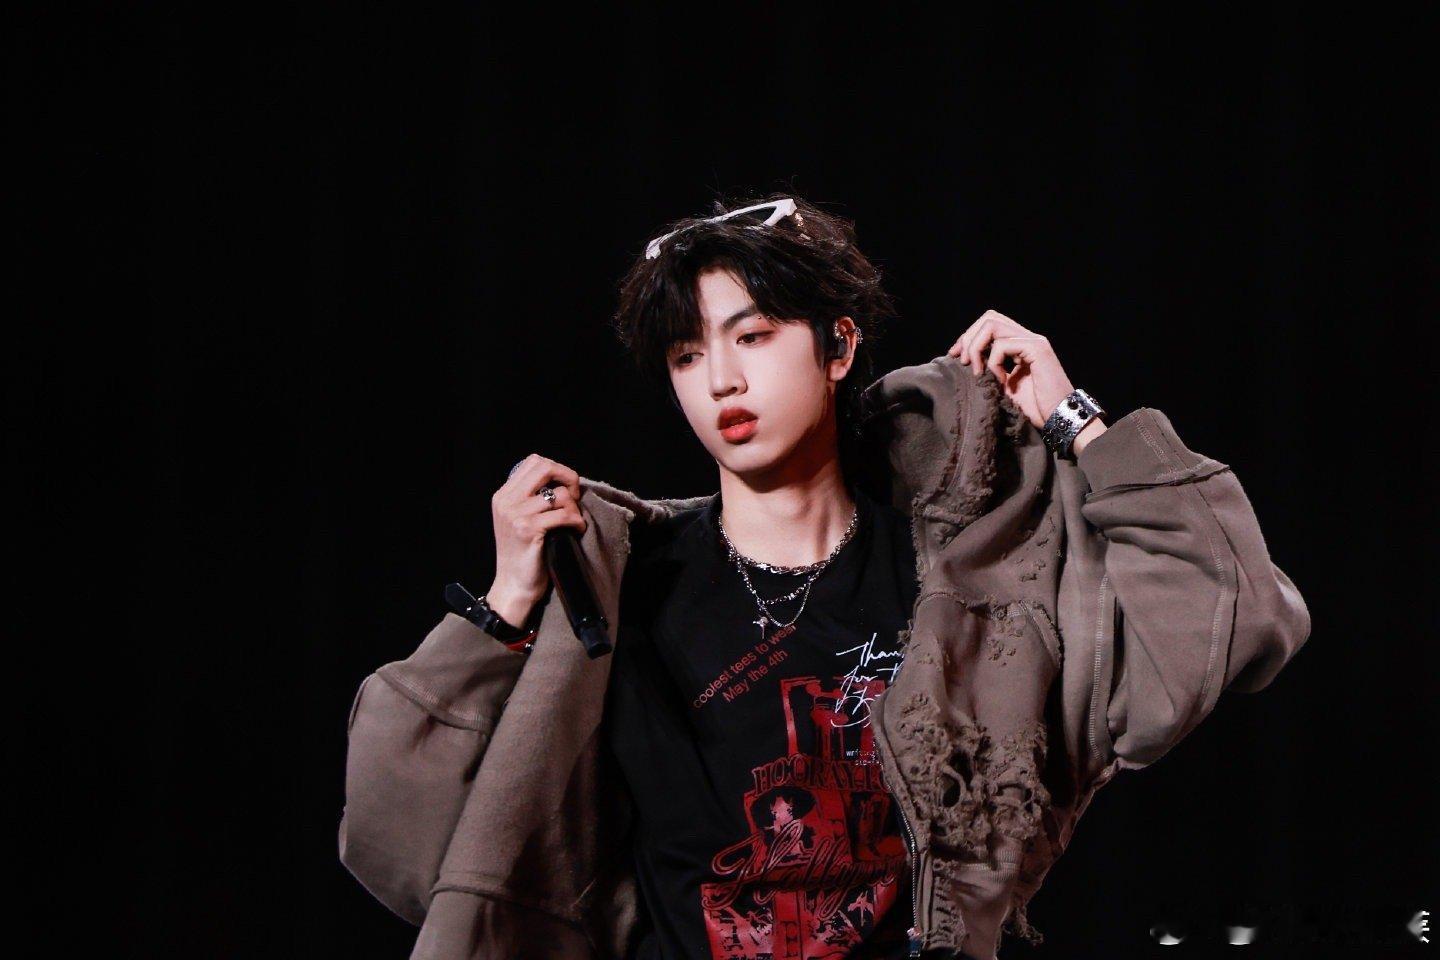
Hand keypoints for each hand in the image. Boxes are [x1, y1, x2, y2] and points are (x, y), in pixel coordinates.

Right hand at [487, 454, 587, 625]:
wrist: (513, 585)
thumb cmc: (522, 553)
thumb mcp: (517, 520)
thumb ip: (530, 498)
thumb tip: (561, 481)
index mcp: (503, 495)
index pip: (533, 462)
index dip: (557, 469)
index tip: (566, 487)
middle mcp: (506, 501)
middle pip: (545, 467)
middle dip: (568, 478)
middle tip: (575, 497)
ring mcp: (516, 514)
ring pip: (559, 494)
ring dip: (574, 508)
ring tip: (573, 522)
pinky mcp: (529, 529)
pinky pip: (564, 514)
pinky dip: (576, 522)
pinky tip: (575, 530)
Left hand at [947, 309, 1106, 452]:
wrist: (1059, 419)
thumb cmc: (1035, 407)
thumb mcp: (1004, 386)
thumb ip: (988, 370)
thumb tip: (963, 360)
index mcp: (1020, 344)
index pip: (990, 325)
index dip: (969, 337)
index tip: (956, 356)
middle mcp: (1028, 337)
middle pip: (989, 318)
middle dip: (969, 337)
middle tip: (962, 362)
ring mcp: (1034, 341)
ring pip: (992, 325)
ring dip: (976, 347)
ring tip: (976, 371)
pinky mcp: (1037, 349)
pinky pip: (1002, 345)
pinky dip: (992, 363)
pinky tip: (999, 381)